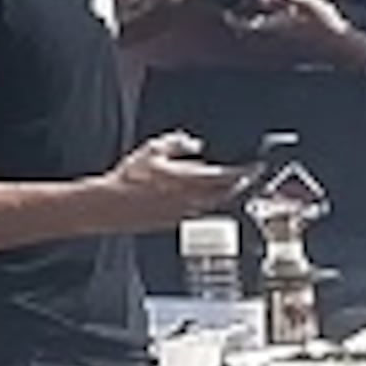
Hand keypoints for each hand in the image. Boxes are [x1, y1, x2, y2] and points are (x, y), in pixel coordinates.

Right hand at [101, 132, 252, 225]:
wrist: (110, 206)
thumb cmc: (128, 178)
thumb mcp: (152, 150)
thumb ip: (177, 143)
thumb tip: (193, 142)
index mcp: (189, 180)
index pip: (227, 177)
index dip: (245, 172)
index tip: (255, 167)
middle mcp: (193, 199)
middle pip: (228, 193)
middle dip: (240, 185)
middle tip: (250, 176)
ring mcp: (187, 213)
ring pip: (217, 204)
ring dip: (227, 195)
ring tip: (232, 186)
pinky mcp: (178, 222)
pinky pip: (202, 212)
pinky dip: (210, 204)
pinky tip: (207, 197)